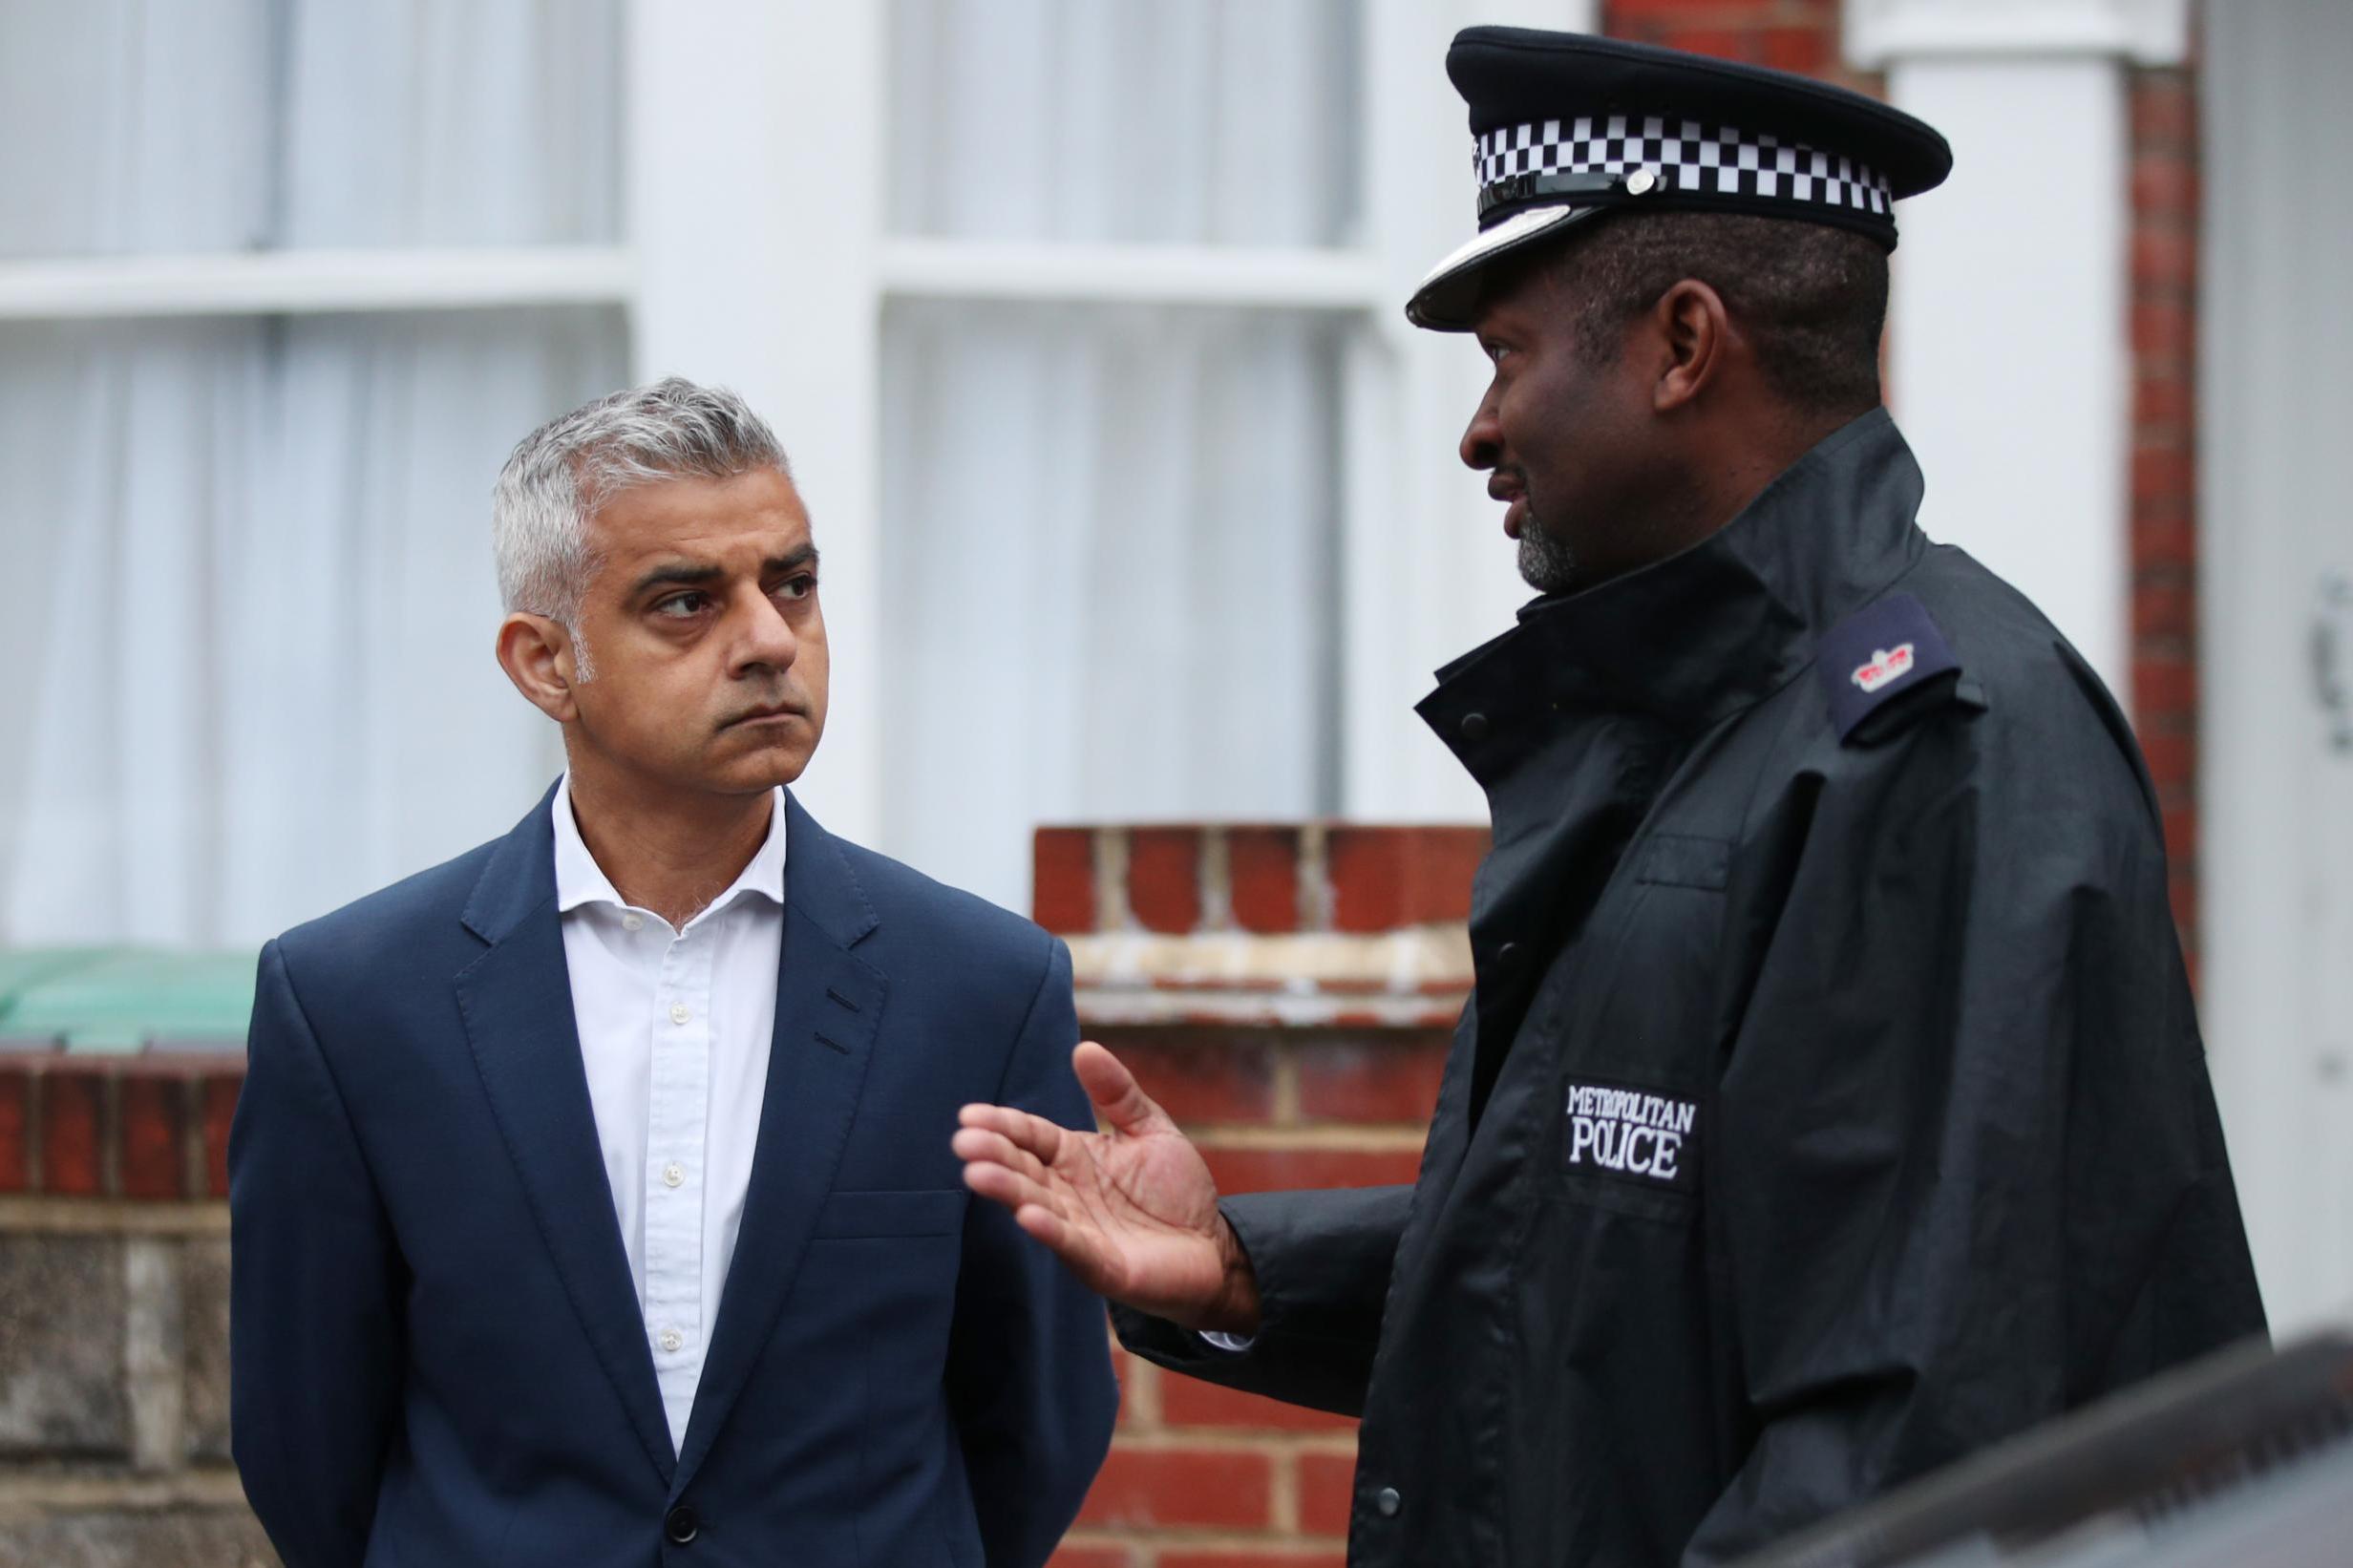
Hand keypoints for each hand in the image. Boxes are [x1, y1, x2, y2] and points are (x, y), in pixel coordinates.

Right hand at [954, 1041, 1261, 1333]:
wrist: (1213, 1246)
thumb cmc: (1177, 1190)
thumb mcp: (1150, 1128)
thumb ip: (1118, 1093)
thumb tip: (1084, 1048)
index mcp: (1074, 1158)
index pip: (1030, 1136)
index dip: (1003, 1125)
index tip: (969, 1115)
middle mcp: (1067, 1193)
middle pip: (1024, 1170)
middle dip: (993, 1156)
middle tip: (964, 1142)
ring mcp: (1080, 1230)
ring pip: (1036, 1206)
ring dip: (1008, 1192)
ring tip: (979, 1174)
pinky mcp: (1102, 1264)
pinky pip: (1072, 1246)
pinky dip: (1050, 1231)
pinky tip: (1028, 1217)